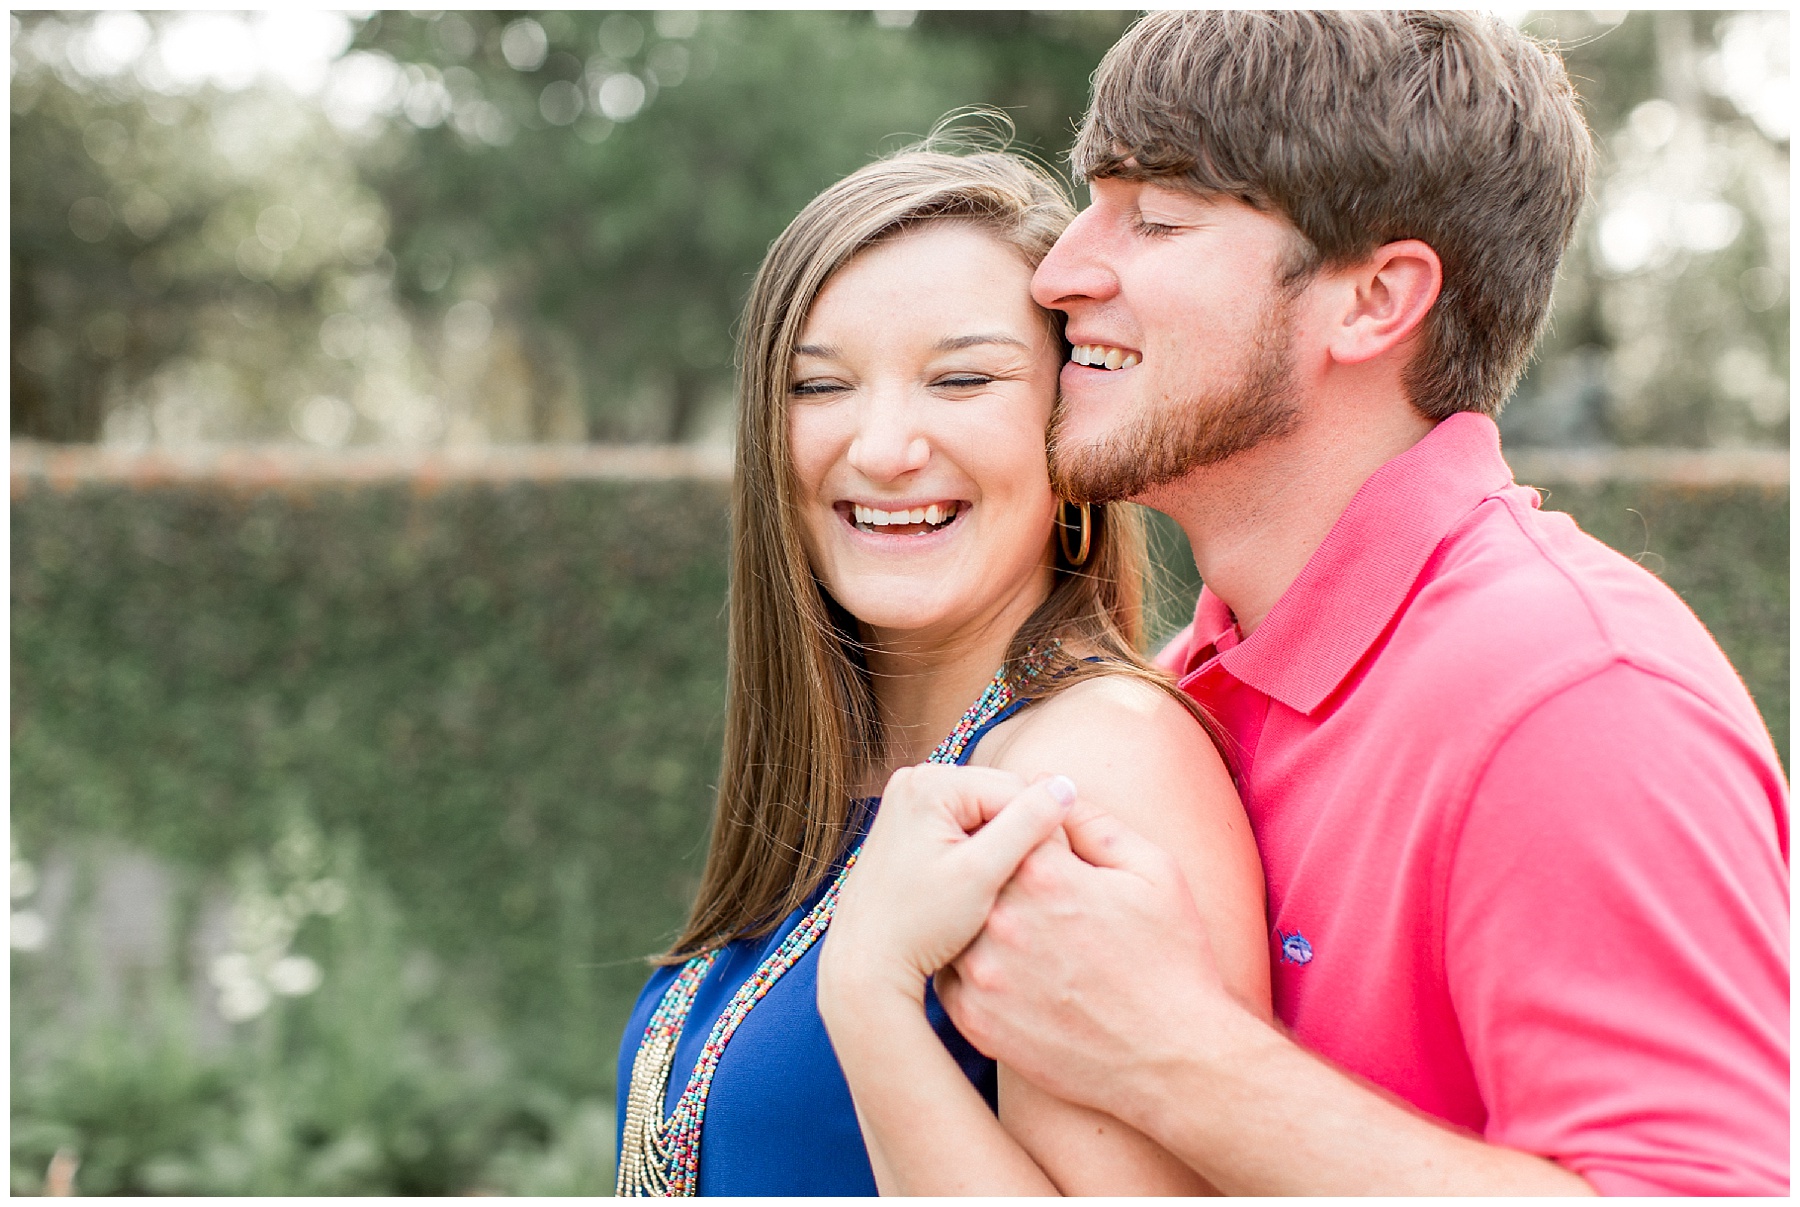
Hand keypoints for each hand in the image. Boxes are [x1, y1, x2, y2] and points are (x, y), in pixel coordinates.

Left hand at [818, 765, 1076, 1013]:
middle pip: (1001, 800)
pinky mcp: (910, 827)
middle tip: (1032, 889)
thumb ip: (1027, 825)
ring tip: (1007, 893)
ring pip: (987, 818)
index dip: (1046, 833)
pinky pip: (965, 832)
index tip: (1056, 877)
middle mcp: (915, 780)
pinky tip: (983, 892)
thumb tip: (1065, 785)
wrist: (865, 963)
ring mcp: (909, 803)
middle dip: (1022, 840)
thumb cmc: (919, 925)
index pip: (1017, 790)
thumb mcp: (981, 874)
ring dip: (1005, 850)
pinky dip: (981, 858)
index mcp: (930, 782)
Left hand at [936, 796, 1239, 1122]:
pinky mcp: (973, 1019)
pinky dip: (971, 967)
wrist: (1173, 1062)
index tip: (1042, 848)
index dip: (1025, 832)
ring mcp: (983, 973)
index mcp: (1046, 874)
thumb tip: (1053, 789)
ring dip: (976, 919)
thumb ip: (1095, 822)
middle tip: (1032, 894)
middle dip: (996, 873)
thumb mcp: (1155, 872)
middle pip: (976, 870)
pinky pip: (951, 975)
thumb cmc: (1174, 961)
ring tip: (1020, 933)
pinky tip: (1010, 971)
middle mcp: (1003, 920)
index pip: (1007, 822)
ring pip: (955, 923)